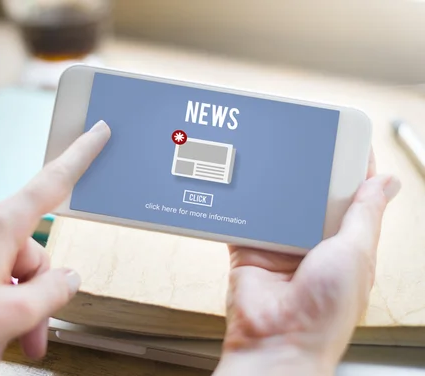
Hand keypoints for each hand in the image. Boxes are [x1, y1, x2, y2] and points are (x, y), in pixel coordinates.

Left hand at [0, 120, 110, 374]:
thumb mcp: (11, 314)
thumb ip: (53, 292)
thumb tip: (69, 278)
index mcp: (2, 226)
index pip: (53, 183)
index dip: (80, 157)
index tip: (97, 133)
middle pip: (30, 257)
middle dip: (31, 304)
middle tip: (32, 341)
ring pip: (4, 274)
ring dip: (5, 317)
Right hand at [217, 150, 400, 374]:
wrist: (277, 341)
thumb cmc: (325, 313)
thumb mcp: (356, 254)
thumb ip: (364, 215)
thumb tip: (385, 182)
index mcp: (345, 244)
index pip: (351, 197)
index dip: (350, 168)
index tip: (344, 139)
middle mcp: (313, 243)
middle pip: (312, 195)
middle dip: (309, 171)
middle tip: (304, 140)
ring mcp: (280, 246)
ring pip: (278, 204)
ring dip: (276, 185)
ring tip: (273, 156)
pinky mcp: (249, 249)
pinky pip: (245, 220)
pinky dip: (243, 205)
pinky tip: (243, 185)